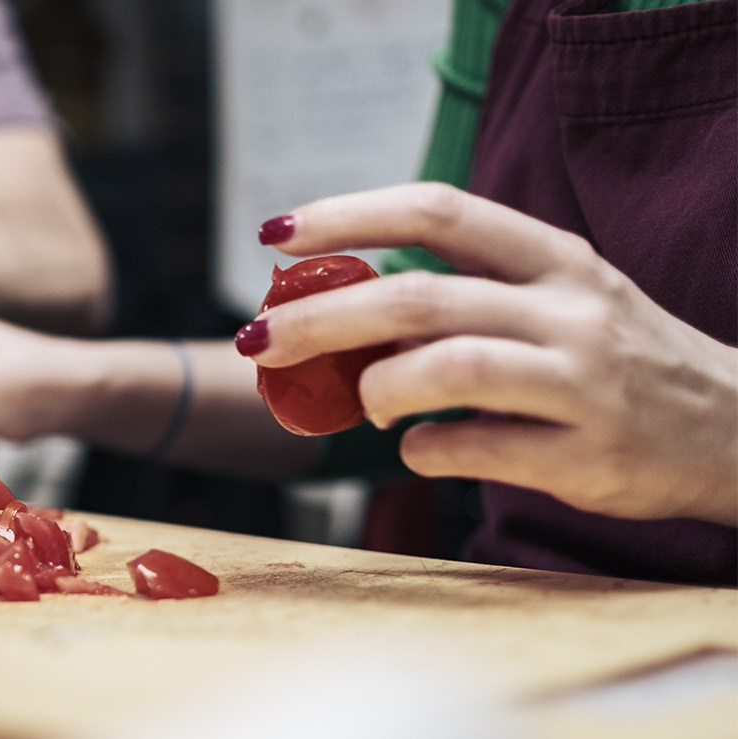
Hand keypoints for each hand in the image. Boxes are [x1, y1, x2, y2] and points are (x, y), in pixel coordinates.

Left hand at [245, 183, 737, 523]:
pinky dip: (424, 450)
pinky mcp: (588, 457)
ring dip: (377, 389)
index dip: (348, 215)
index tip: (275, 234)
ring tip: (361, 403)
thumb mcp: (556, 301)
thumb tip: (335, 310)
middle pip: (420, 298)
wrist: (735, 430)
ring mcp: (584, 384)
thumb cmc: (614, 359)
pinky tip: (420, 447)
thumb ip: (463, 296)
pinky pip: (474, 449)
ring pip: (448, 369)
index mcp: (554, 258)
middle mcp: (571, 311)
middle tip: (263, 338)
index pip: (439, 210)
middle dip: (322, 317)